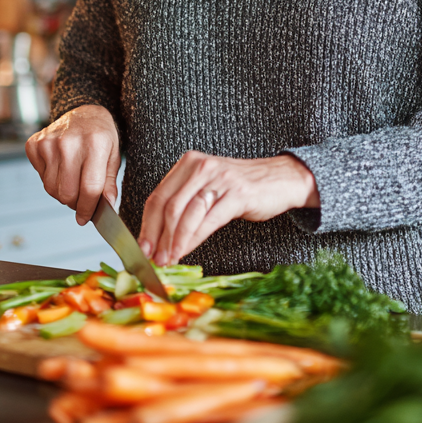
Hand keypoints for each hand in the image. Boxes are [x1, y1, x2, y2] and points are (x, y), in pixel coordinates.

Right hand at [25, 104, 120, 224]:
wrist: (83, 113)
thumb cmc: (101, 137)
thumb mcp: (113, 157)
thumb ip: (109, 184)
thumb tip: (107, 207)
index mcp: (95, 144)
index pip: (89, 189)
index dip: (88, 209)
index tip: (85, 219)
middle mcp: (69, 142)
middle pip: (67, 193)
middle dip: (74, 204)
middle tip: (81, 199)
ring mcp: (49, 142)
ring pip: (51, 189)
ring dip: (62, 193)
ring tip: (72, 181)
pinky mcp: (34, 144)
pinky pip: (40, 177)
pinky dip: (50, 180)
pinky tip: (60, 168)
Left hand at [137, 151, 319, 265]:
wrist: (281, 179)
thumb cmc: (241, 187)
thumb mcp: (208, 188)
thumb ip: (184, 203)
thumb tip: (158, 237)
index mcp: (188, 163)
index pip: (158, 196)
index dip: (146, 225)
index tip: (141, 247)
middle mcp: (201, 166)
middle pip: (168, 206)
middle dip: (157, 237)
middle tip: (152, 259)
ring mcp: (219, 178)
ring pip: (185, 214)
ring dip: (173, 242)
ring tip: (168, 260)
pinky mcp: (236, 194)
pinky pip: (207, 220)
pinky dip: (192, 239)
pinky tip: (185, 251)